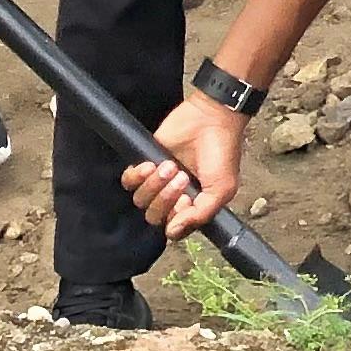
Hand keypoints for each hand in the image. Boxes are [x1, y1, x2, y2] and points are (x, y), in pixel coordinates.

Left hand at [121, 93, 245, 238]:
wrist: (212, 119)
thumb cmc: (222, 153)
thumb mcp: (222, 188)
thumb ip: (201, 214)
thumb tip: (173, 231)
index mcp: (192, 207)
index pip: (172, 229)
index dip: (175, 219)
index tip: (187, 199)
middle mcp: (173, 197)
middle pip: (153, 216)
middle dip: (165, 199)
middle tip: (182, 177)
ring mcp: (158, 181)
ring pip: (140, 200)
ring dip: (154, 185)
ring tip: (170, 165)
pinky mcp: (146, 163)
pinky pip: (128, 182)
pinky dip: (137, 176)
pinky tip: (151, 165)